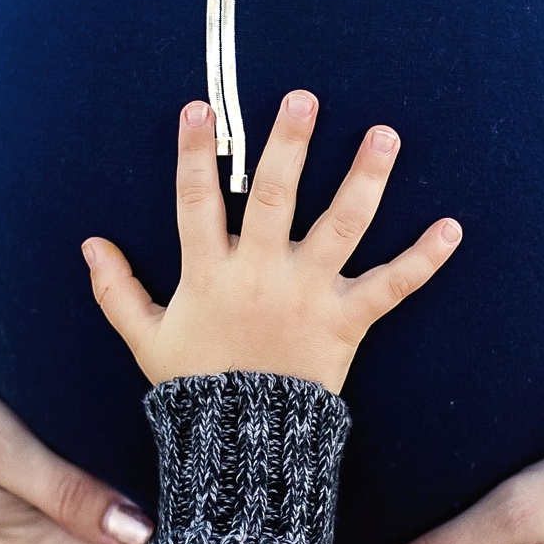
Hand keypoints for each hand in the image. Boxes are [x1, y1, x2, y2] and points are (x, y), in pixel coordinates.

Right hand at [84, 91, 460, 392]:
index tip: (202, 108)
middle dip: (289, 145)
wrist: (244, 444)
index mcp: (210, 274)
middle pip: (275, 198)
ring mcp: (309, 295)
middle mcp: (261, 275)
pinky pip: (392, 286)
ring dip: (365, 179)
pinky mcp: (347, 321)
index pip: (195, 201)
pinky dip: (424, 259)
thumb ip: (117, 291)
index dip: (195, 154)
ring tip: (385, 136)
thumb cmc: (195, 388)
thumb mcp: (146, 340)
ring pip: (341, 227)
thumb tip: (90, 244)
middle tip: (304, 99)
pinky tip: (452, 226)